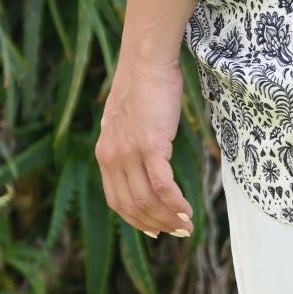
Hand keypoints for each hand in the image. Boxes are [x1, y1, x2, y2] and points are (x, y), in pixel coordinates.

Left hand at [96, 53, 193, 239]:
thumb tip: (143, 157)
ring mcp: (129, 152)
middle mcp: (112, 157)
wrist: (146, 61)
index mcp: (104, 154)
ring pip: (147, 200)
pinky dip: (175, 203)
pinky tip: (188, 210)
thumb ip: (128, 142)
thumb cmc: (143, 86)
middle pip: (131, 206)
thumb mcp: (126, 120)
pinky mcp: (150, 145)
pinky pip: (162, 186)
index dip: (136, 221)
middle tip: (177, 232)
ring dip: (168, 218)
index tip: (155, 230)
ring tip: (186, 224)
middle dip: (155, 225)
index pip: (116, 200)